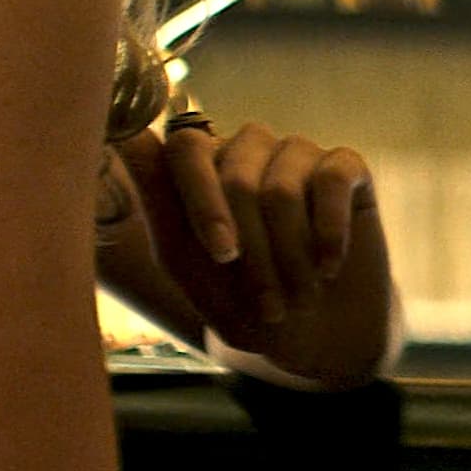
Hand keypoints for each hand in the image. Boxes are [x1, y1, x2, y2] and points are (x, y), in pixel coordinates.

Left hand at [115, 120, 394, 386]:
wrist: (317, 334)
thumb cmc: (242, 300)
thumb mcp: (189, 264)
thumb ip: (159, 201)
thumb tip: (126, 136)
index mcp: (202, 167)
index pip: (187, 148)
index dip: (202, 200)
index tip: (221, 254)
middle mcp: (246, 150)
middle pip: (237, 178)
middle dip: (252, 253)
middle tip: (268, 302)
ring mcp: (295, 154)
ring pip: (283, 187)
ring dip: (290, 254)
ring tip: (300, 294)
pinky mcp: (344, 166)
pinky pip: (333, 179)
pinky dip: (330, 231)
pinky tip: (330, 265)